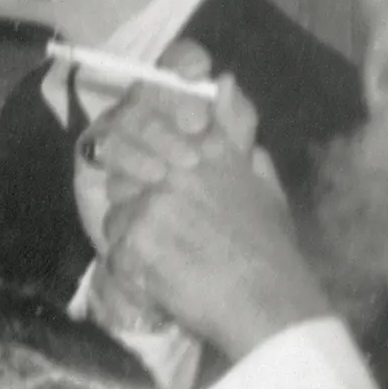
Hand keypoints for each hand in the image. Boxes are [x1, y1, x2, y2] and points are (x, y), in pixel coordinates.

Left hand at [96, 75, 328, 362]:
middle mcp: (179, 167)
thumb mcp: (263, 183)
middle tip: (158, 228)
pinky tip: (162, 281)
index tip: (138, 164)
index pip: (147, 119)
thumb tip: (223, 83)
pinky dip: (132, 271)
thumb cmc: (272, 253)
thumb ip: (237, 132)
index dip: (135, 140)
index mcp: (210, 148)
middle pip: (123, 166)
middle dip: (131, 195)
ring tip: (168, 259)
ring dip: (132, 236)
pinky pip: (115, 250)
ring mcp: (155, 201)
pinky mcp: (138, 238)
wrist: (270, 305)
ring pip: (116, 211)